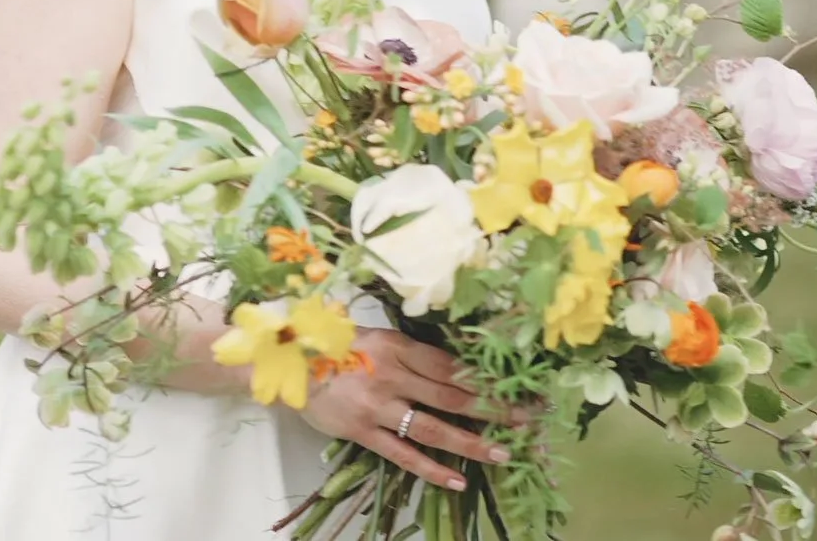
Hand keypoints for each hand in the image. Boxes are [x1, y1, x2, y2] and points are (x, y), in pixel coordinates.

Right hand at [297, 328, 511, 490]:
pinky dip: (431, 469)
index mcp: (399, 345)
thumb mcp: (378, 336)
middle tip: (527, 421)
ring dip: (472, 442)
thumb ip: (413, 352)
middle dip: (495, 409)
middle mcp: (393, 374)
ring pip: (434, 428)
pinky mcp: (362, 432)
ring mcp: (378, 406)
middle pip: (453, 395)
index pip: (452, 365)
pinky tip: (457, 481)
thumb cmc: (336, 345)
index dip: (487, 379)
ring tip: (503, 454)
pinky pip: (403, 454)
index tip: (517, 388)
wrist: (289, 363)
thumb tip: (458, 368)